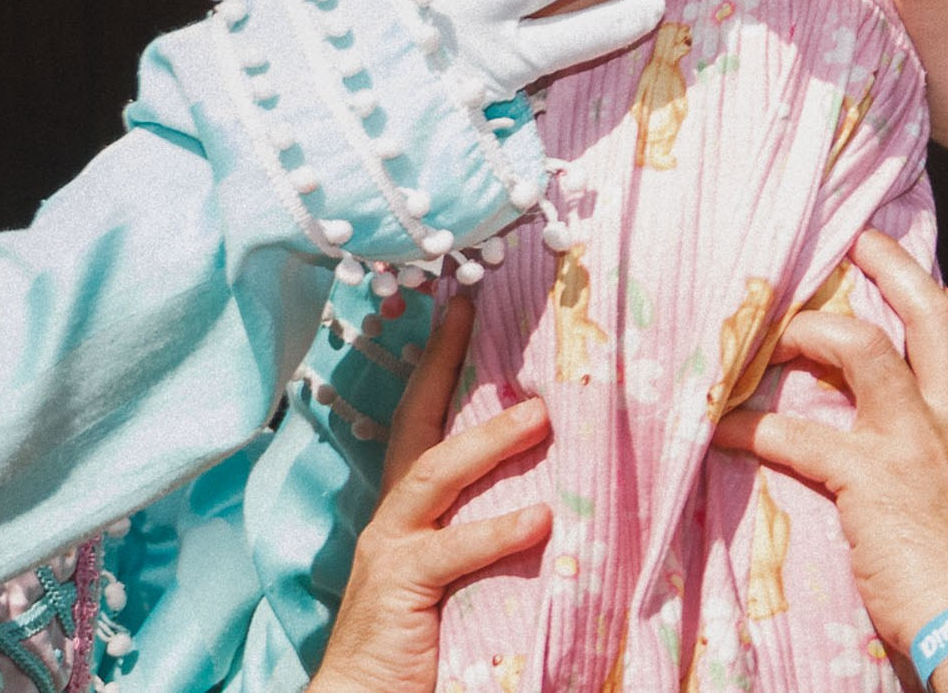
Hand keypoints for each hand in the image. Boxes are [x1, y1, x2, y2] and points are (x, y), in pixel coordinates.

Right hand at [314, 298, 552, 692]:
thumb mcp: (455, 576)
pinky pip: (452, 550)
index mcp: (405, 509)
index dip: (439, 360)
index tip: (462, 303)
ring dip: (488, 440)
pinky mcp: (400, 585)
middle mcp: (392, 515)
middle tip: (475, 309)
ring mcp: (391, 547)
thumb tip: (556, 492)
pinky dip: (498, 530)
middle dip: (442, 362)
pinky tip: (542, 520)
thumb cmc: (418, 644)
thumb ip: (487, 534)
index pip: (421, 417)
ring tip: (540, 416)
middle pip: (415, 420)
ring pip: (434, 473)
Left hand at [710, 231, 947, 659]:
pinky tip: (716, 428)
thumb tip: (917, 453)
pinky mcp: (874, 480)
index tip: (902, 268)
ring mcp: (921, 448)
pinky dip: (748, 426)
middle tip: (853, 239)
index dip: (932, 298)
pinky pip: (794, 433)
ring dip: (808, 333)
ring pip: (863, 348)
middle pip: (931, 317)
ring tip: (769, 336)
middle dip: (891, 266)